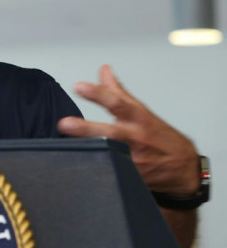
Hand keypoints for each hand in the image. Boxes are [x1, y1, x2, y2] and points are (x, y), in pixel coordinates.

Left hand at [57, 65, 198, 195]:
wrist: (182, 167)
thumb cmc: (159, 135)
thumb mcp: (141, 110)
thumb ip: (118, 91)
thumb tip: (104, 71)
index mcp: (137, 118)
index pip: (117, 102)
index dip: (98, 94)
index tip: (80, 86)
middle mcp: (134, 137)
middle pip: (110, 132)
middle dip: (87, 129)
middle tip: (65, 124)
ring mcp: (133, 159)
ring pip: (110, 155)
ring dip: (89, 151)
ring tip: (66, 147)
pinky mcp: (131, 176)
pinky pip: (111, 172)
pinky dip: (96, 170)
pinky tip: (77, 167)